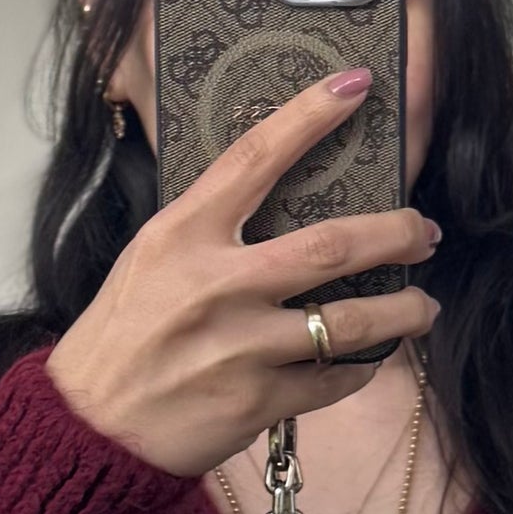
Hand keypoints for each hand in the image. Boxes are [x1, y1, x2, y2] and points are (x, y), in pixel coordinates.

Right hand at [45, 66, 440, 478]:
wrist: (88, 427)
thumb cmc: (120, 337)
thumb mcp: (151, 260)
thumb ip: (210, 229)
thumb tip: (278, 197)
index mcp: (182, 235)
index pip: (255, 157)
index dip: (311, 116)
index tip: (356, 86)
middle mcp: (216, 284)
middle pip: (334, 245)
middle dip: (396, 233)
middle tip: (424, 231)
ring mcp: (241, 345)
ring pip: (352, 320)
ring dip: (404, 311)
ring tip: (423, 306)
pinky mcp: (258, 400)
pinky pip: (335, 378)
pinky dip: (362, 367)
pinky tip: (371, 359)